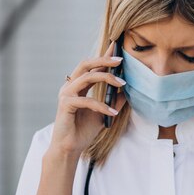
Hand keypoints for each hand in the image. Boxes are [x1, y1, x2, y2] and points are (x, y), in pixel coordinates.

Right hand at [49, 41, 127, 155]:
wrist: (70, 148)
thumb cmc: (83, 130)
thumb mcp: (104, 113)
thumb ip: (113, 101)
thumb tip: (127, 90)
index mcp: (77, 86)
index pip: (91, 66)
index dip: (103, 56)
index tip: (116, 46)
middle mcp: (70, 87)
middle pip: (85, 64)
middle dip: (104, 60)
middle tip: (121, 60)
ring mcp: (66, 95)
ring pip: (87, 78)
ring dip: (107, 78)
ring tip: (123, 83)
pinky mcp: (65, 105)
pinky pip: (86, 101)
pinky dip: (101, 105)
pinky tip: (113, 112)